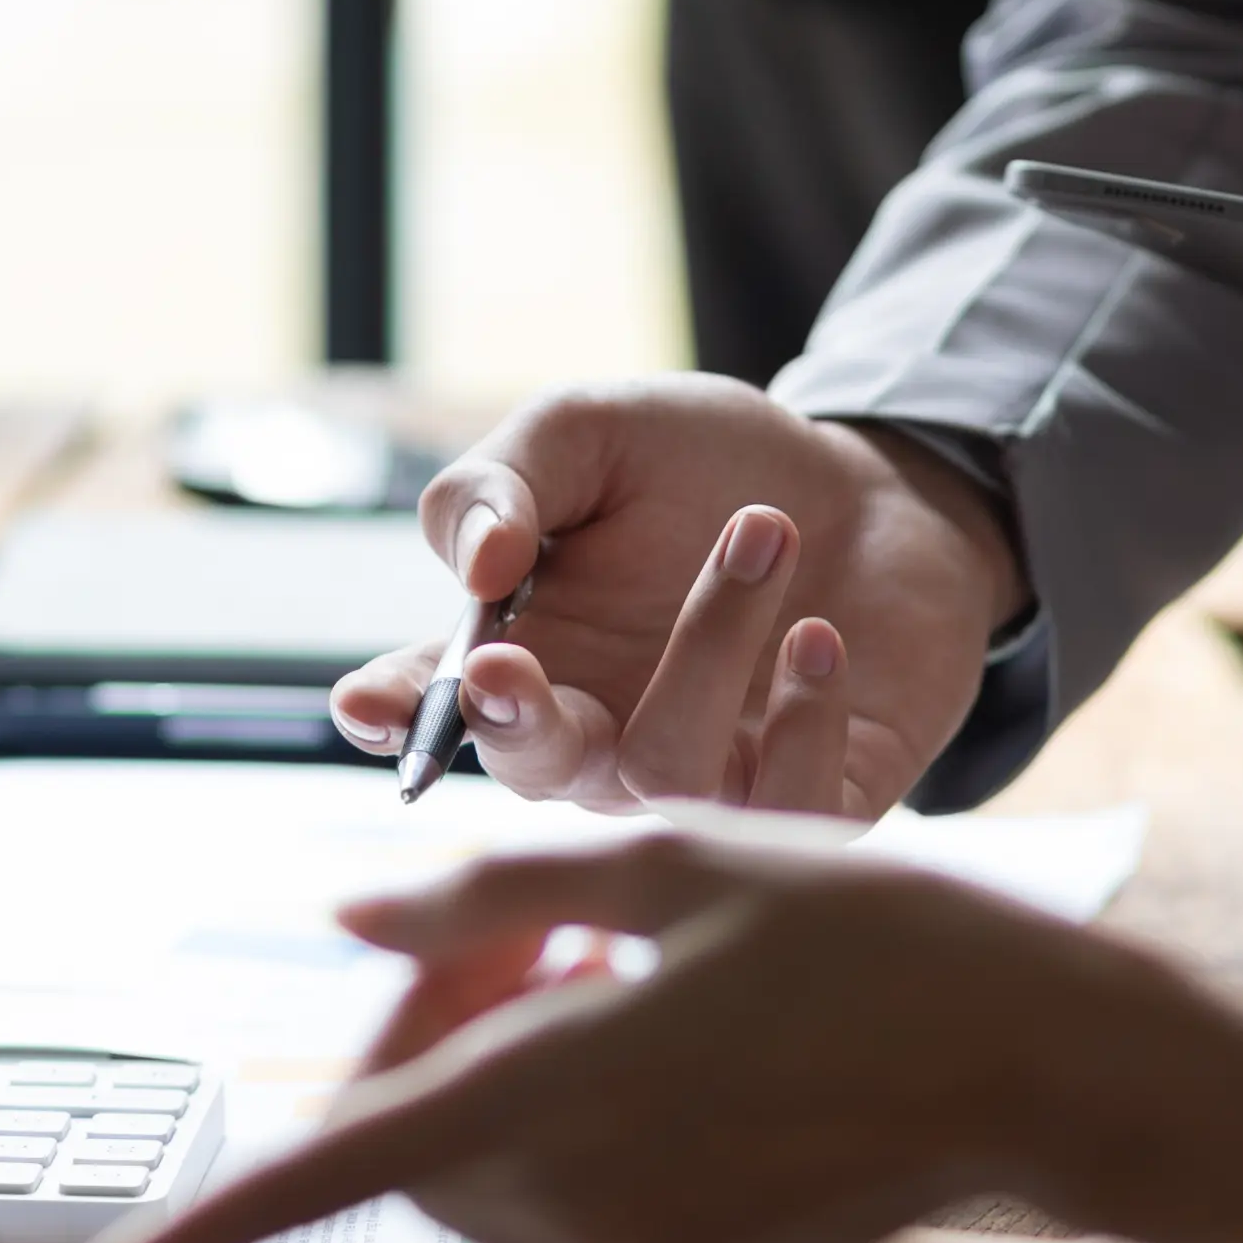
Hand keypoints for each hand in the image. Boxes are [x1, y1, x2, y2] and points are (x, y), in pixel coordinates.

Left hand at [66, 832, 1242, 1242]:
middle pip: (408, 1168)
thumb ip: (498, 891)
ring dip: (505, 1120)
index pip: (313, 1180)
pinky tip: (701, 1081)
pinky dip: (593, 1162)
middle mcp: (574, 1193)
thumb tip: (347, 915)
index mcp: (542, 1081)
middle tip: (517, 963)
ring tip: (630, 1004)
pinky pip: (585, 1234)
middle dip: (410, 1088)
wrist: (1043, 1058)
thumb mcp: (682, 856)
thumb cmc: (868, 933)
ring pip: (490, 1202)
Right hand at [330, 379, 1024, 819]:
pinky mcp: (814, 804)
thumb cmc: (712, 468)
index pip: (436, 709)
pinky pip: (789, 809)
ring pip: (668, 770)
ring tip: (766, 528)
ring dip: (708, 641)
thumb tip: (477, 567)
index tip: (365, 705)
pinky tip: (821, 638)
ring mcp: (704, 785)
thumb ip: (505, 482)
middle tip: (504, 660)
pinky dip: (802, 719)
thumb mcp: (592, 432)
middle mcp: (598, 742)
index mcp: (527, 659)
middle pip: (531, 773)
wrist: (877, 489)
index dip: (396, 718)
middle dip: (511, 723)